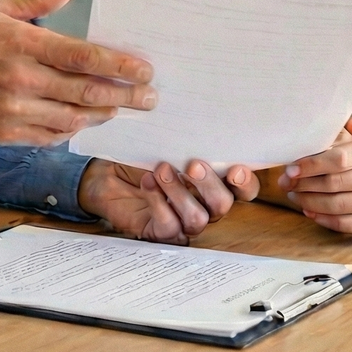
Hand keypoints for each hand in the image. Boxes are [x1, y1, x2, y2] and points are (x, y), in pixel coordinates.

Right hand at [0, 0, 154, 146]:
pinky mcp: (6, 133)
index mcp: (21, 44)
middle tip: (150, 97)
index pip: (82, 56)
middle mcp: (21, 80)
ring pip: (73, 118)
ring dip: (103, 114)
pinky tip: (87, 120)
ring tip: (123, 108)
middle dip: (126, 96)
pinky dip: (74, 129)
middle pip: (86, 92)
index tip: (145, 69)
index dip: (118, 64)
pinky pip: (51, 136)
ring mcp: (14, 111)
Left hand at [78, 158, 258, 244]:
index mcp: (214, 182)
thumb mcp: (166, 142)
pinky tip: (147, 184)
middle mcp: (204, 205)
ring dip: (180, 193)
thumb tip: (202, 119)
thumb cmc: (142, 155)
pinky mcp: (160, 233)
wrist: (105, 173)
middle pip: (223, 204)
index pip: (244, 190)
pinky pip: (169, 226)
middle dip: (210, 184)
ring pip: (198, 218)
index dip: (245, 182)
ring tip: (161, 170)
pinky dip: (158, 203)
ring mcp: (183, 221)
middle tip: (192, 165)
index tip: (236, 168)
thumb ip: (188, 140)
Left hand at [280, 117, 351, 236]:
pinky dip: (322, 219)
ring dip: (309, 202)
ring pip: (337, 206)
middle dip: (304, 184)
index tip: (290, 169)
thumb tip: (342, 125)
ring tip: (294, 195)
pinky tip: (309, 211)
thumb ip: (346, 129)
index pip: (339, 159)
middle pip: (335, 183)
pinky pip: (344, 224)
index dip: (311, 165)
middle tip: (286, 184)